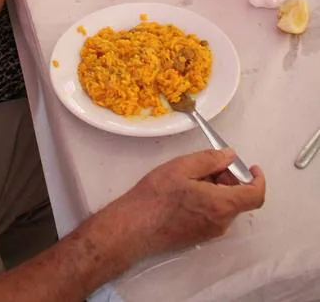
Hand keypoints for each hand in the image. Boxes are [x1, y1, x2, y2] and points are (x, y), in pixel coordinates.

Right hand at [116, 149, 264, 260]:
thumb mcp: (182, 167)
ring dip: (218, 187)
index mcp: (221, 204)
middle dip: (230, 178)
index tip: (251, 166)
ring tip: (192, 175)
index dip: (258, 179)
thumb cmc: (157, 196)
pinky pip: (214, 214)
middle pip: (239, 198)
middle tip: (209, 164)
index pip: (255, 195)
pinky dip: (209, 199)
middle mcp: (221, 222)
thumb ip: (210, 159)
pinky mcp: (199, 236)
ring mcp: (210, 232)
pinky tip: (186, 190)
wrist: (135, 227)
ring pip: (225, 205)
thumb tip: (229, 155)